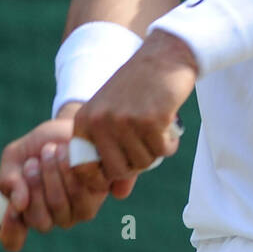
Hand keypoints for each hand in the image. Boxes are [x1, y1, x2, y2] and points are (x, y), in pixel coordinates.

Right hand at [0, 109, 135, 251]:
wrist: (69, 126)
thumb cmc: (39, 145)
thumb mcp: (15, 157)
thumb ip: (9, 180)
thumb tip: (18, 204)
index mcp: (26, 211)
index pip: (12, 239)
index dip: (11, 229)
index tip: (13, 206)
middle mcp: (49, 218)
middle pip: (38, 220)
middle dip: (33, 185)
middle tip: (33, 161)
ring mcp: (72, 213)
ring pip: (58, 206)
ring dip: (51, 175)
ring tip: (50, 151)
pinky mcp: (94, 199)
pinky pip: (79, 193)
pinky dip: (69, 170)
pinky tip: (67, 153)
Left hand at [71, 30, 197, 185]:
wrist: (163, 56)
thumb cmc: (138, 90)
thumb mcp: (116, 118)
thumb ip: (114, 155)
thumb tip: (118, 195)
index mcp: (84, 121)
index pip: (83, 169)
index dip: (103, 178)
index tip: (120, 171)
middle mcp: (100, 122)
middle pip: (118, 171)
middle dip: (136, 164)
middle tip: (145, 145)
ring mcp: (124, 121)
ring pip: (142, 163)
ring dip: (154, 151)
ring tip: (156, 129)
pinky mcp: (150, 119)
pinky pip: (161, 151)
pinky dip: (169, 144)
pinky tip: (168, 125)